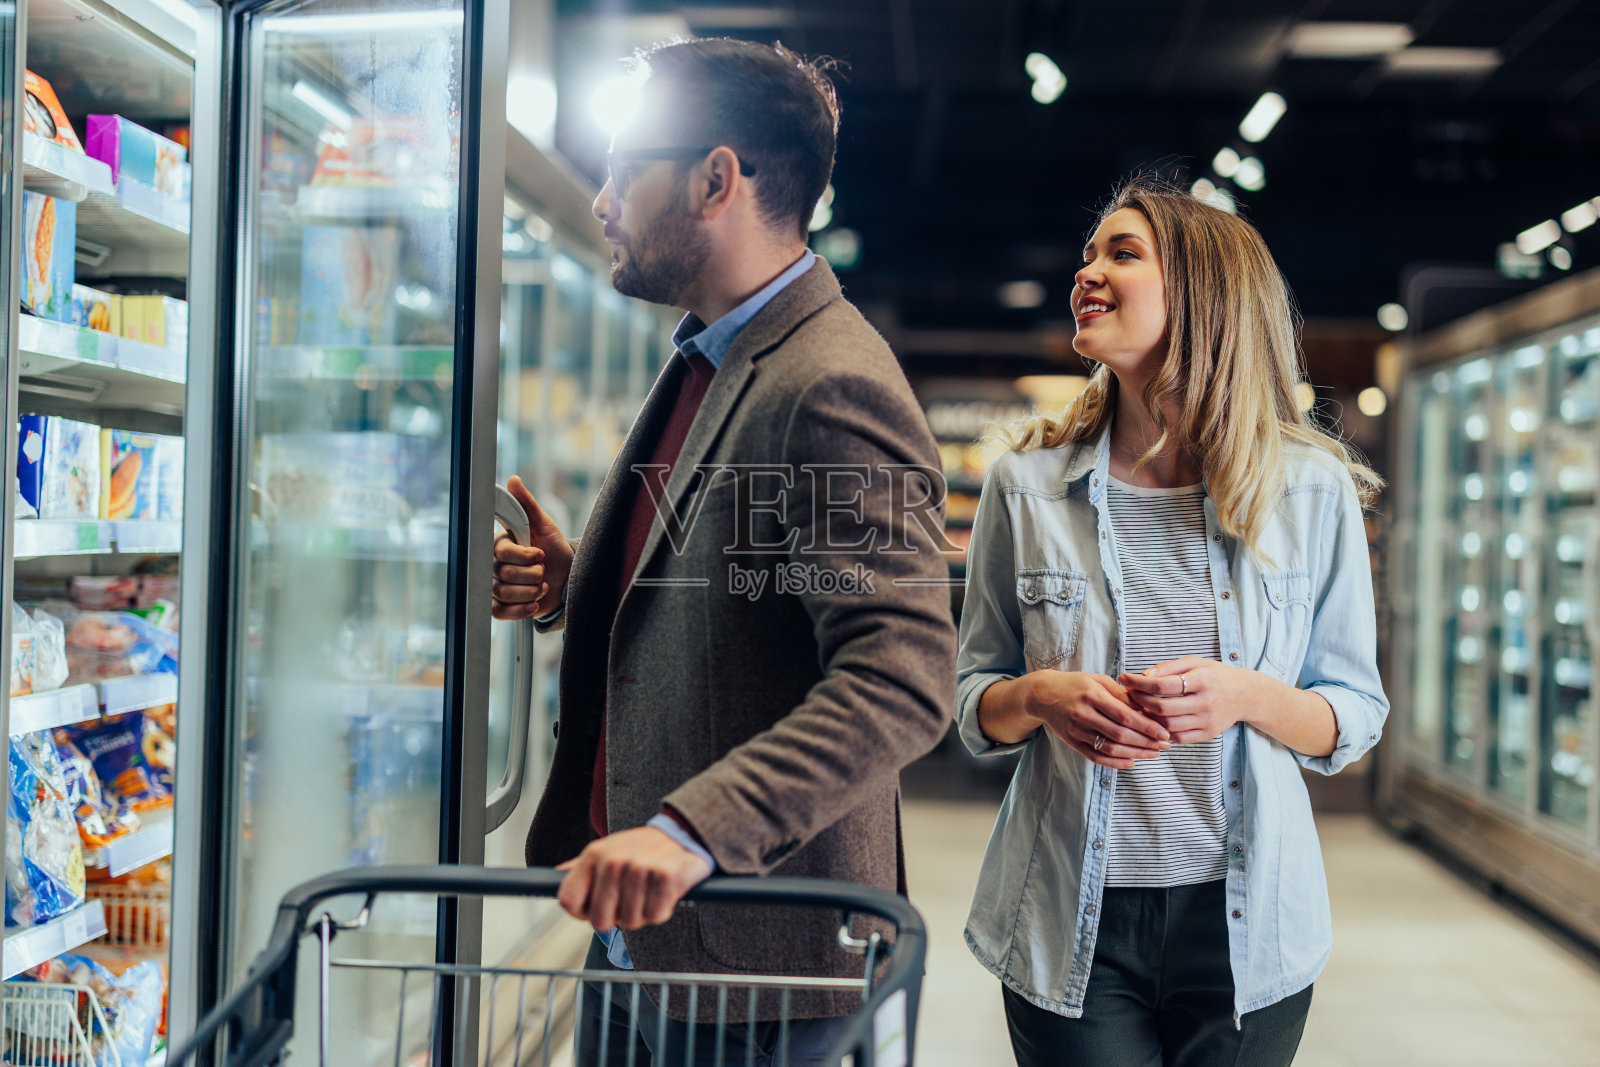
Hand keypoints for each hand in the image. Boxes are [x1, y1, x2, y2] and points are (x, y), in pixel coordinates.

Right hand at [492, 475, 573, 620]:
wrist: (567, 578)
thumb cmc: (554, 549)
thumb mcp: (545, 525)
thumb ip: (527, 504)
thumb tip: (513, 480)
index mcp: (501, 544)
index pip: (502, 551)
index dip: (524, 555)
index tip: (540, 553)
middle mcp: (494, 565)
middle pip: (505, 574)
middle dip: (533, 574)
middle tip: (544, 569)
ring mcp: (496, 586)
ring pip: (505, 593)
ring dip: (532, 591)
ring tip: (543, 585)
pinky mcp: (502, 605)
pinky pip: (500, 612)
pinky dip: (520, 609)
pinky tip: (534, 602)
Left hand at [556, 826, 713, 931]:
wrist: (685, 832)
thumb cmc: (643, 849)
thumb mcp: (608, 850)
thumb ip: (581, 867)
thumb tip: (555, 876)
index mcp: (594, 855)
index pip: (568, 900)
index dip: (582, 913)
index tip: (596, 909)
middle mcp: (613, 861)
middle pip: (600, 920)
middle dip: (618, 918)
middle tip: (631, 900)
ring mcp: (639, 868)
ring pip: (631, 921)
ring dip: (644, 913)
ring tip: (650, 892)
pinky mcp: (665, 877)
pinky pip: (656, 916)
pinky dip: (663, 910)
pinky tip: (666, 892)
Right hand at [1026, 671, 1170, 769]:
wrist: (1042, 694)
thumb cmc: (1075, 684)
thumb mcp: (1098, 680)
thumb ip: (1121, 694)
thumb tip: (1147, 707)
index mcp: (1092, 695)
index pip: (1125, 715)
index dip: (1147, 726)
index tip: (1165, 733)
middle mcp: (1082, 714)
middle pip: (1120, 734)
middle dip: (1146, 742)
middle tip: (1165, 745)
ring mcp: (1076, 730)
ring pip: (1110, 748)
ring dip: (1135, 754)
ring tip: (1153, 754)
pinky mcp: (1071, 742)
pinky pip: (1096, 757)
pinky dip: (1115, 763)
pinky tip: (1131, 762)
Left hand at [1119, 656, 1261, 743]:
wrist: (1245, 695)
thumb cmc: (1215, 675)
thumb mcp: (1195, 662)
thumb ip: (1169, 667)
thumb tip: (1144, 676)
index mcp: (1203, 680)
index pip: (1163, 685)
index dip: (1139, 683)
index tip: (1124, 678)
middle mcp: (1207, 702)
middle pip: (1162, 708)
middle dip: (1139, 700)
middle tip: (1129, 694)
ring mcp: (1208, 721)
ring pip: (1167, 726)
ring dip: (1147, 718)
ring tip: (1139, 706)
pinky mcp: (1208, 734)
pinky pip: (1177, 738)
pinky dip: (1162, 731)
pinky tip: (1154, 720)